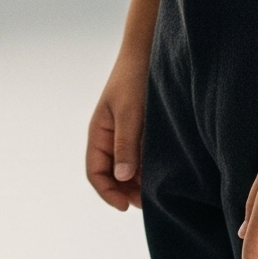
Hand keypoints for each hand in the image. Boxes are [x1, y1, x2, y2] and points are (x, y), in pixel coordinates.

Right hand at [87, 46, 148, 210]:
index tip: (127, 206)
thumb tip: (121, 178)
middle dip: (126, 192)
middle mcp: (110, 137)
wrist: (148, 52)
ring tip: (157, 190)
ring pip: (127, 169)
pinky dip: (148, 169)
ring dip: (138, 182)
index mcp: (99, 133)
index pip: (95, 173)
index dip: (108, 193)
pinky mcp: (142, 131)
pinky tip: (162, 172)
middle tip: (148, 202)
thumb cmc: (134, 80)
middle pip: (112, 176)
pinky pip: (141, 157)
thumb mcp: (130, 113)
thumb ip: (126, 144)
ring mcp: (126, 135)